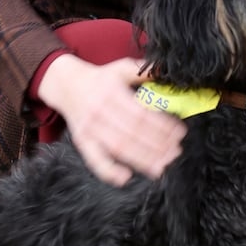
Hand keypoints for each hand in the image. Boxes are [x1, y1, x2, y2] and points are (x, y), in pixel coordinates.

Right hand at [37, 54, 185, 186]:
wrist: (66, 84)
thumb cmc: (99, 78)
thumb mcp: (121, 68)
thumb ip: (144, 71)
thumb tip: (166, 70)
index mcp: (112, 93)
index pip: (141, 113)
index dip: (162, 125)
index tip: (179, 132)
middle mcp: (100, 111)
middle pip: (132, 133)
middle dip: (157, 145)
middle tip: (176, 152)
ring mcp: (90, 129)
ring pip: (118, 148)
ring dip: (142, 160)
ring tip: (162, 167)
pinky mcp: (82, 141)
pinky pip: (94, 159)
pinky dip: (108, 171)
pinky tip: (125, 177)